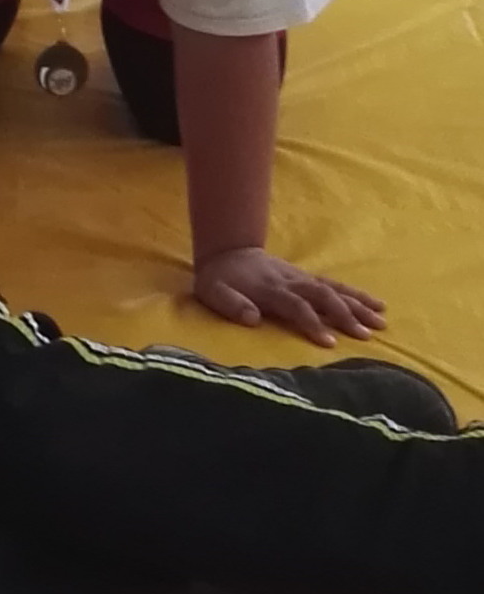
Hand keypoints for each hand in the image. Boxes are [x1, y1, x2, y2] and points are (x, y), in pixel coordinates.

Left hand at [193, 246, 385, 346]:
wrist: (226, 250)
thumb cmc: (219, 279)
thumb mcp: (213, 292)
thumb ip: (231, 304)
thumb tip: (252, 318)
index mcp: (269, 288)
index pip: (296, 306)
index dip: (313, 323)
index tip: (331, 343)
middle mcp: (290, 281)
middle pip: (322, 295)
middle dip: (344, 315)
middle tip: (366, 337)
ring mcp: (301, 277)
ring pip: (333, 288)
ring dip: (357, 304)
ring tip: (381, 323)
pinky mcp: (307, 277)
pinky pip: (335, 284)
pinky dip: (356, 294)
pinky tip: (377, 304)